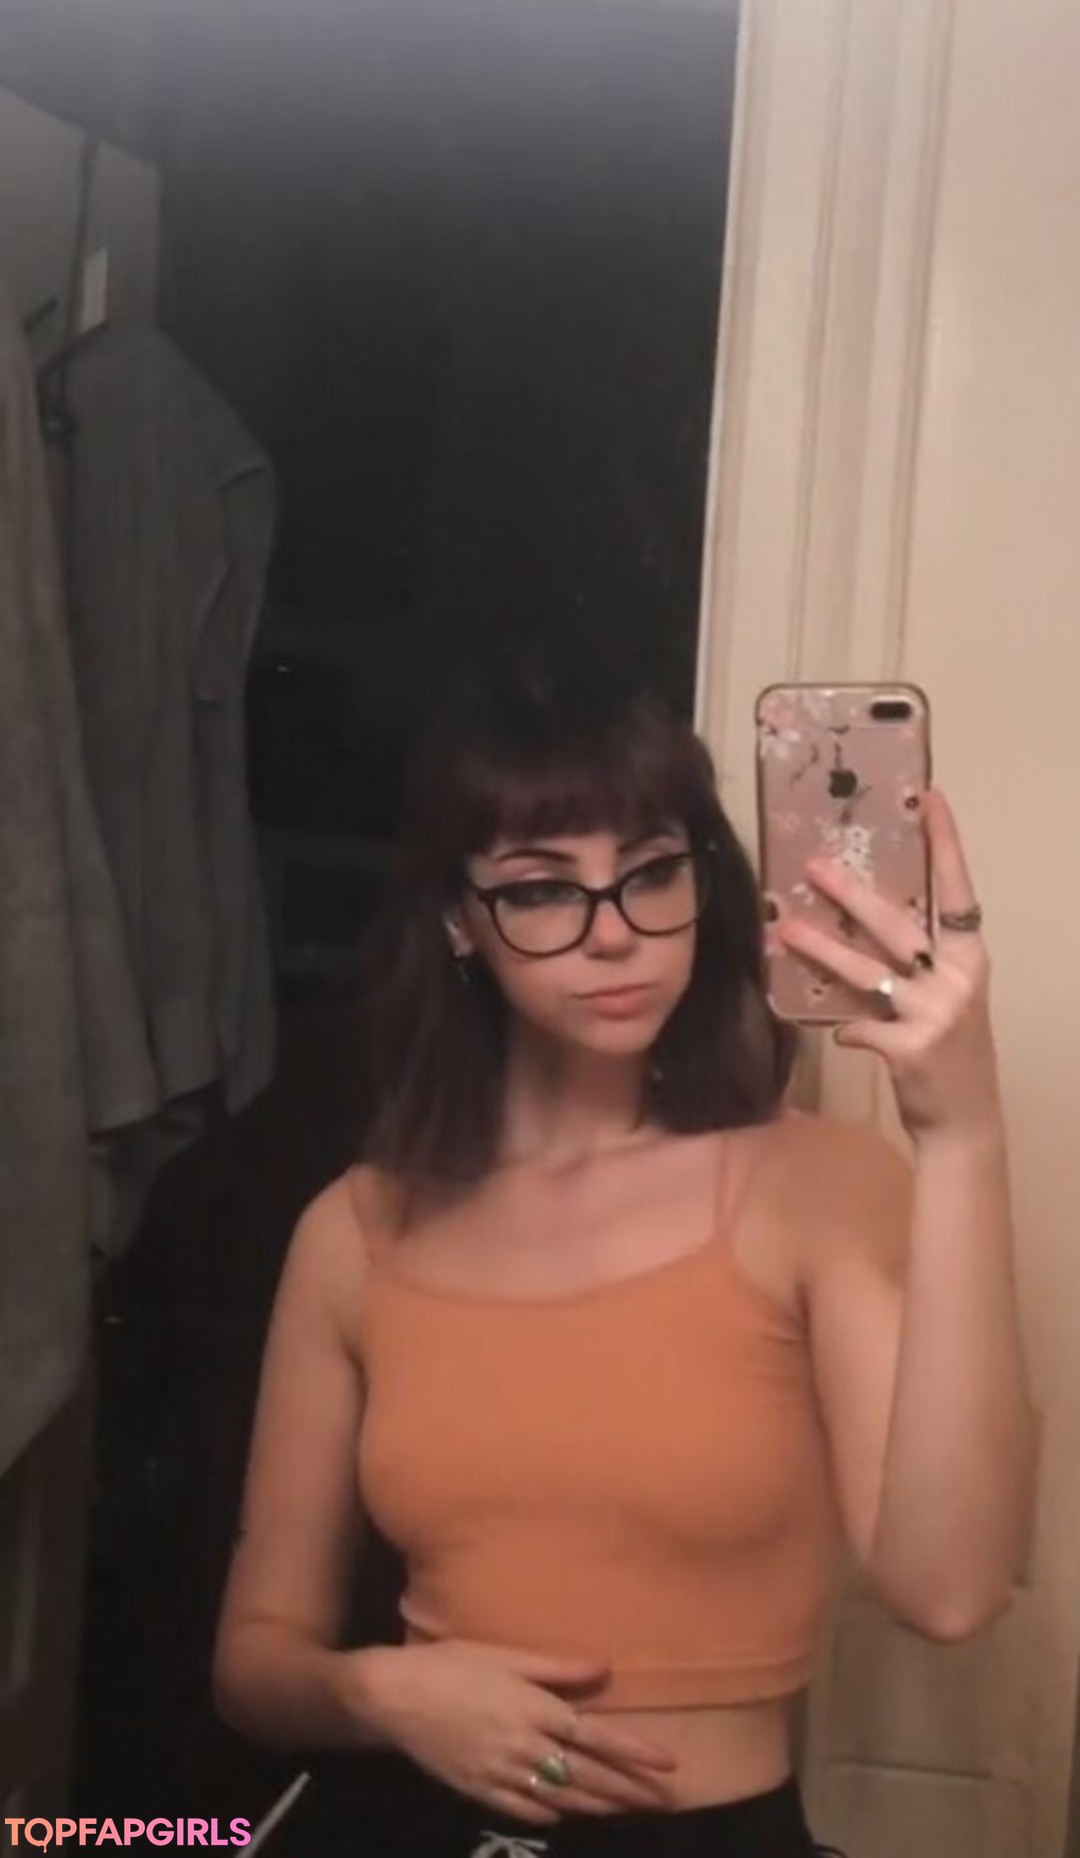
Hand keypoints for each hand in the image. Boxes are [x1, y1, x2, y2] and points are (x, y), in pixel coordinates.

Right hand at [348, 1639, 676, 1825]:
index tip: (668, 1764)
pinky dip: (554, 1815)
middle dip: (629, 1789)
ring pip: (563, 1799)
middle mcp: (526, 1748)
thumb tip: (606, 1670)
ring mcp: (503, 1775)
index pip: (598, 1737)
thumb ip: (557, 1667)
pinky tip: (570, 1816)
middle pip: (588, 1775)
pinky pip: (526, 1810)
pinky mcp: (481, 1792)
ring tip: (629, 1811)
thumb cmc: (451, 1665)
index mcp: (535, 1710)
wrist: (393, 1699)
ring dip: (600, 1806)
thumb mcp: (505, 1655)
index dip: (635, 1752)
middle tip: (664, 1800)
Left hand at [777, 790, 1000, 1138]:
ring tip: (783, 929)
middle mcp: (956, 978)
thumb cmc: (950, 1050)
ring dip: (821, 948)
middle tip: (813, 866)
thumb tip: (857, 923)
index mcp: (969, 956)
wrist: (964, 1120)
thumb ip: (914, 962)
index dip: (945, 845)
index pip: (957, 890)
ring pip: (866, 971)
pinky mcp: (910, 1048)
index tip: (931, 800)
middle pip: (896, 925)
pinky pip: (860, 1026)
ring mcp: (935, 1013)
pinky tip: (832, 1030)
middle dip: (851, 894)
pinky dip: (842, 1026)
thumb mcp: (946, 996)